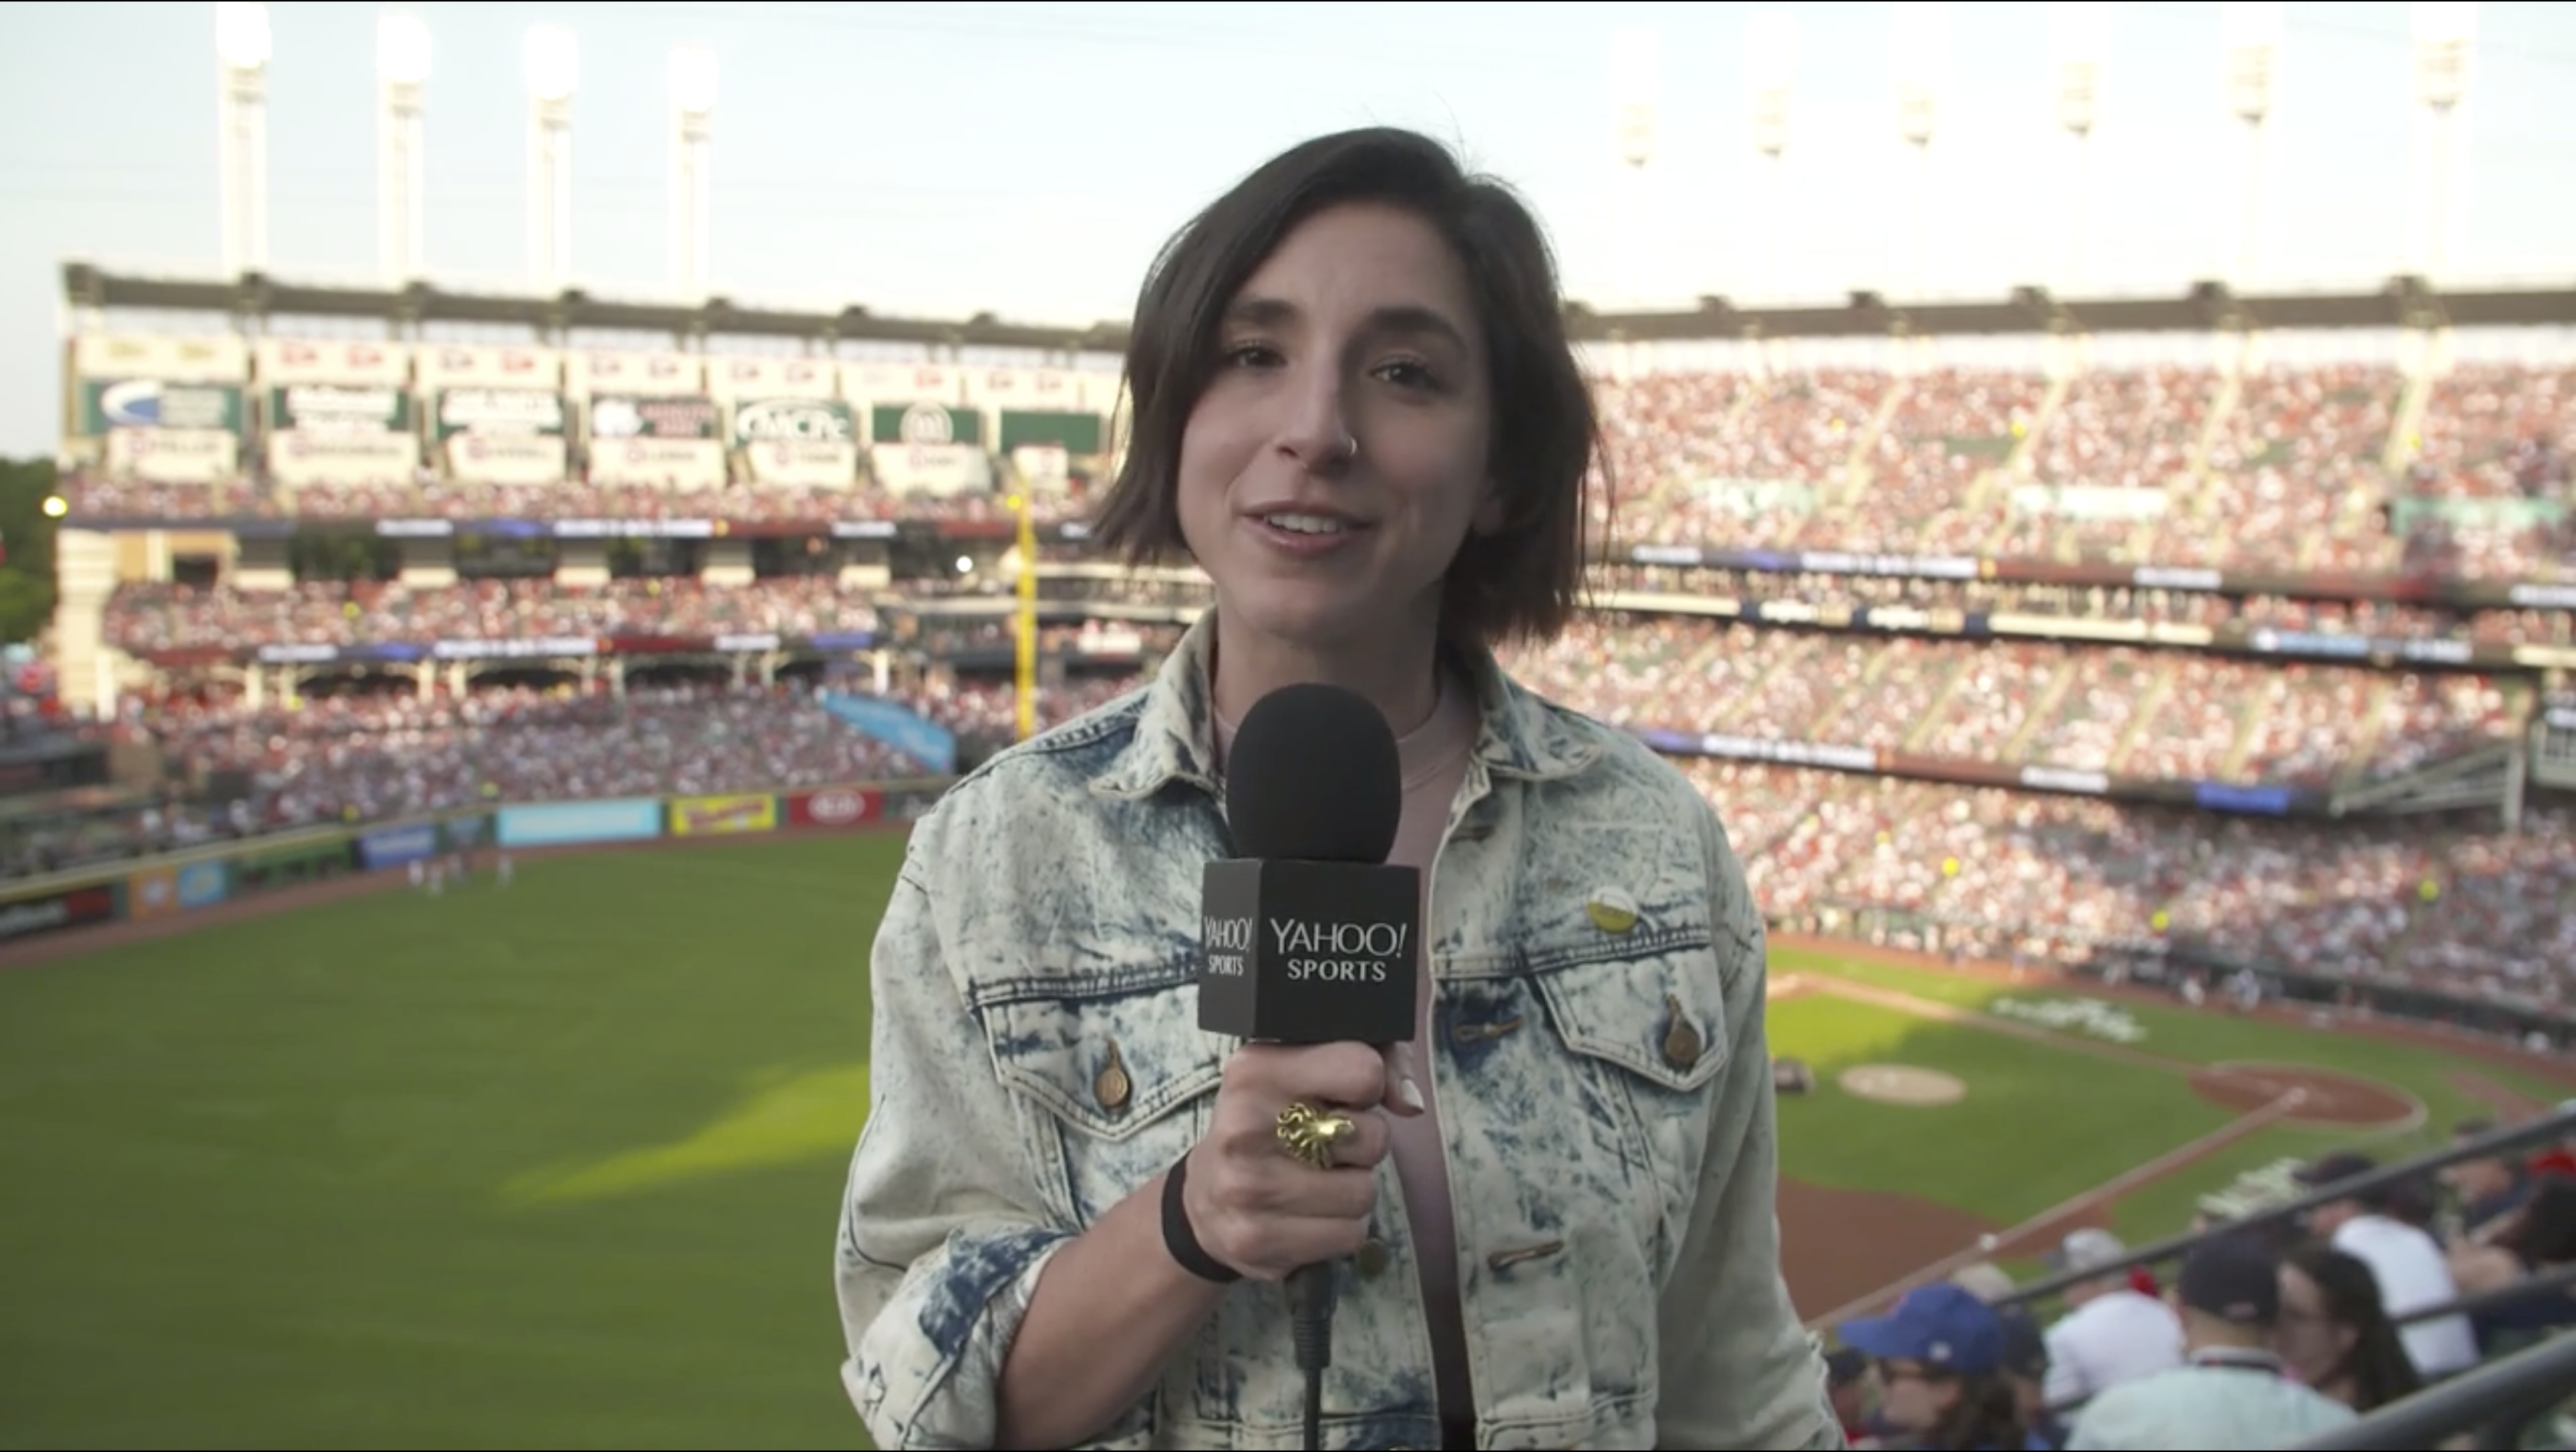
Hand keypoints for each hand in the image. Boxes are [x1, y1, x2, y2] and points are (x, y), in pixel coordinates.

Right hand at [1179, 1040, 1424, 1281]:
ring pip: (1364, 1192)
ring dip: (1354, 1189)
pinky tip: (1310, 1214)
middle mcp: (1243, 1126)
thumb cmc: (1271, 1124)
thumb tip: (1411, 1103)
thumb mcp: (1305, 1072)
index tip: (1344, 1097)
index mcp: (1254, 1072)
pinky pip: (1349, 1235)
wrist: (1204, 1197)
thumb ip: (1374, 1063)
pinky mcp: (1256, 1240)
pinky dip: (1341, 1227)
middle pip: (1372, 1137)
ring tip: (1319, 1180)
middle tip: (1329, 1144)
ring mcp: (1246, 1188)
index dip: (1368, 1086)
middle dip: (1364, 1143)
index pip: (1363, 1070)